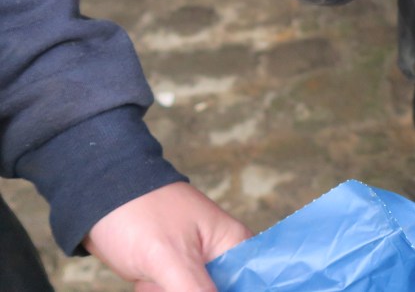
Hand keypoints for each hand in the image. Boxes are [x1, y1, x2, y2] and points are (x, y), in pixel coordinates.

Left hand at [83, 182, 251, 291]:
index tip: (195, 286)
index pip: (254, 282)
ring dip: (168, 290)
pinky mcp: (172, 273)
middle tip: (164, 279)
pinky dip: (156, 291)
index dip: (239, 289)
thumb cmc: (138, 213)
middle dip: (191, 289)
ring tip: (151, 277)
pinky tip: (144, 281)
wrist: (95, 197)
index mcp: (234, 244)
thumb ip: (198, 291)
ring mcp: (195, 265)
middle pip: (223, 289)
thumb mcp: (170, 258)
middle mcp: (220, 256)